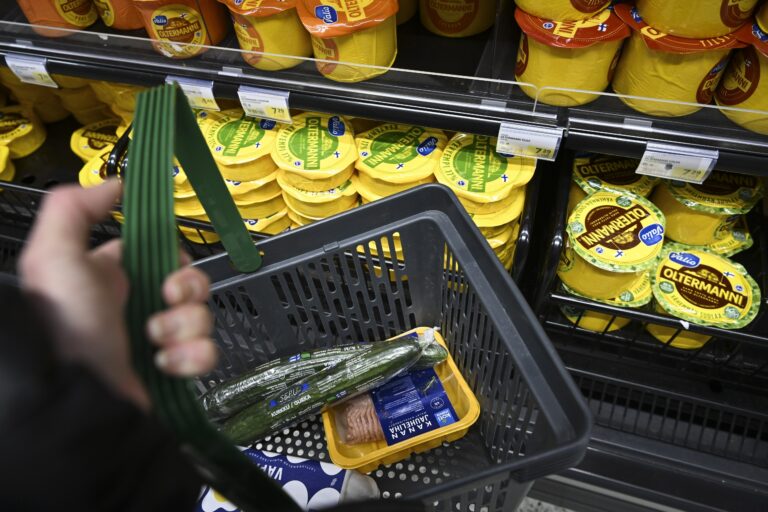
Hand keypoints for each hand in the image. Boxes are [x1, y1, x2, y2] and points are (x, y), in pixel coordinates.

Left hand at [19, 180, 217, 410]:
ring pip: (204, 318)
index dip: (175, 257)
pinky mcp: (176, 371)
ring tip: (154, 341)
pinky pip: (207, 354)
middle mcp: (139, 306)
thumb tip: (116, 184)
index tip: (170, 265)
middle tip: (167, 299)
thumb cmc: (64, 324)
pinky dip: (191, 358)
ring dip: (185, 327)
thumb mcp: (53, 258)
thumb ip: (74, 209)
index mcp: (115, 278)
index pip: (164, 255)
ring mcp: (159, 340)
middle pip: (193, 284)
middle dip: (188, 290)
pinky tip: (164, 364)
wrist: (77, 397)